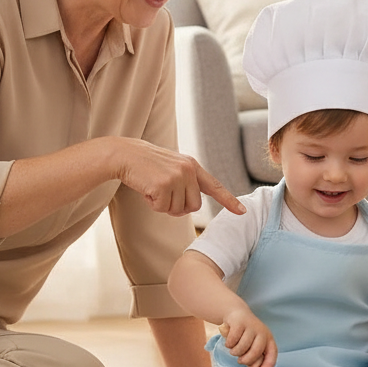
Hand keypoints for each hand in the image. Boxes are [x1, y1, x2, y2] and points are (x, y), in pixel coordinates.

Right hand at [113, 137, 244, 216]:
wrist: (125, 154)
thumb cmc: (147, 165)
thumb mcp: (172, 168)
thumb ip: (186, 183)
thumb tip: (192, 207)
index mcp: (193, 166)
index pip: (215, 186)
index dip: (229, 200)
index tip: (242, 211)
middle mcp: (188, 170)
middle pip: (193, 206)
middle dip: (178, 207)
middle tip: (163, 194)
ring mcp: (176, 177)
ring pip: (177, 210)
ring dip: (163, 205)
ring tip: (153, 188)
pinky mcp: (163, 185)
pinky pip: (161, 208)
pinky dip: (152, 204)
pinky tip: (146, 189)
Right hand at [219, 314, 277, 366]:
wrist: (236, 314)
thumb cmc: (245, 335)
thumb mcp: (253, 346)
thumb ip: (256, 359)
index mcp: (268, 338)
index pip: (272, 352)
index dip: (268, 364)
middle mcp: (261, 331)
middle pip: (256, 352)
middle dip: (246, 360)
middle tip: (240, 360)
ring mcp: (250, 326)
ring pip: (242, 347)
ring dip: (235, 352)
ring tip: (234, 349)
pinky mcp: (238, 323)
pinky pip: (232, 341)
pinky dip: (229, 344)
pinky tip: (229, 341)